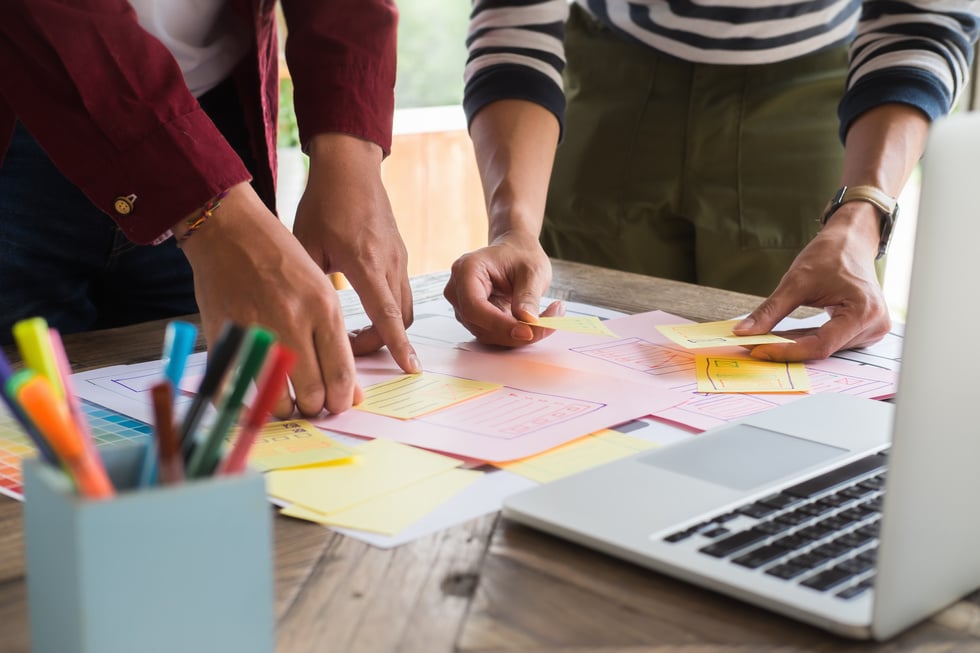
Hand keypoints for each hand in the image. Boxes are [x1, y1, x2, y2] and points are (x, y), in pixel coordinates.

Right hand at [178, 183, 362, 417]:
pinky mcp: (225, 335)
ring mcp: (257, 331)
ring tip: (286, 403)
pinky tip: (253, 401)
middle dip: (315, 408)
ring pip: (276, 398)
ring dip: (284, 409)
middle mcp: (292, 322)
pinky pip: (235, 388)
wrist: (229, 230)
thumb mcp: (320, 291)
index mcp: (323, 308)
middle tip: (313, 406)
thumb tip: (349, 390)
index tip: (338, 405)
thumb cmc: (280, 259)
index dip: (342, 399)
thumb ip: (335, 341)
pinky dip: (245, 403)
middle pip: (312, 392)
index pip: (341, 374)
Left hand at [292, 134, 419, 373]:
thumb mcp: (305, 244)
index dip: (398, 345)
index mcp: (365, 263)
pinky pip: (401, 290)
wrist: (350, 167)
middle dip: (381, 342)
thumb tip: (299, 321)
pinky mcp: (401, 253)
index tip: (410, 368)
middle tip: (349, 349)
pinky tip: (363, 305)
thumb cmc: (324, 202)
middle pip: (400, 319)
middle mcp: (390, 263)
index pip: (388, 315)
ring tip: (354, 331)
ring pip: (405, 306)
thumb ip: (308, 284)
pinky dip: (389, 308)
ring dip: (387, 326)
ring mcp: (400, 258)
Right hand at [444, 230, 560, 345]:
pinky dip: (515, 333)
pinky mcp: (474, 319)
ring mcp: (463, 307)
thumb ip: (528, 296)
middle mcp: (457, 291)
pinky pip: (493, 334)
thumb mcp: (532, 270)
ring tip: (548, 318)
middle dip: (515, 332)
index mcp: (466, 271)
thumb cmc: (520, 255)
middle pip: (480, 325)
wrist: (514, 252)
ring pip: (488, 334)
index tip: (529, 331)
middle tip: (549, 325)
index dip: (500, 324)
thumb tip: (528, 322)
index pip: (474, 307)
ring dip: (518, 334)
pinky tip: (534, 321)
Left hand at [733, 203, 890, 360]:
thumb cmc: (831, 254)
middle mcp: (874, 325)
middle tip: (752, 346)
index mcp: (864, 312)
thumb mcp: (796, 281)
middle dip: (786, 348)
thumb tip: (743, 332)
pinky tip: (785, 337)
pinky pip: (830, 343)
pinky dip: (806, 340)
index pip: (820, 346)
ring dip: (794, 345)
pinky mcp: (863, 331)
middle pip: (822, 349)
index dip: (786, 350)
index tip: (757, 350)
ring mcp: (871, 330)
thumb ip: (769, 311)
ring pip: (824, 348)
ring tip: (767, 339)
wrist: (851, 242)